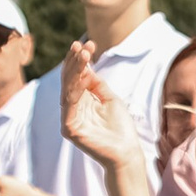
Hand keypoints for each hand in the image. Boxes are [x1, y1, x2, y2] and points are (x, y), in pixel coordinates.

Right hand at [61, 40, 147, 168]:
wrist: (127, 152)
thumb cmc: (120, 127)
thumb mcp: (110, 98)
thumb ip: (96, 83)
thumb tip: (86, 65)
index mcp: (80, 102)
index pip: (75, 77)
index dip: (79, 60)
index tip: (88, 43)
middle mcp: (71, 109)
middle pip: (69, 80)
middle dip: (76, 61)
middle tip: (83, 45)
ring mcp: (69, 119)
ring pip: (68, 89)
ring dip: (75, 69)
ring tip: (83, 53)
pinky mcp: (69, 129)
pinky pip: (70, 104)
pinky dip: (75, 88)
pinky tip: (82, 74)